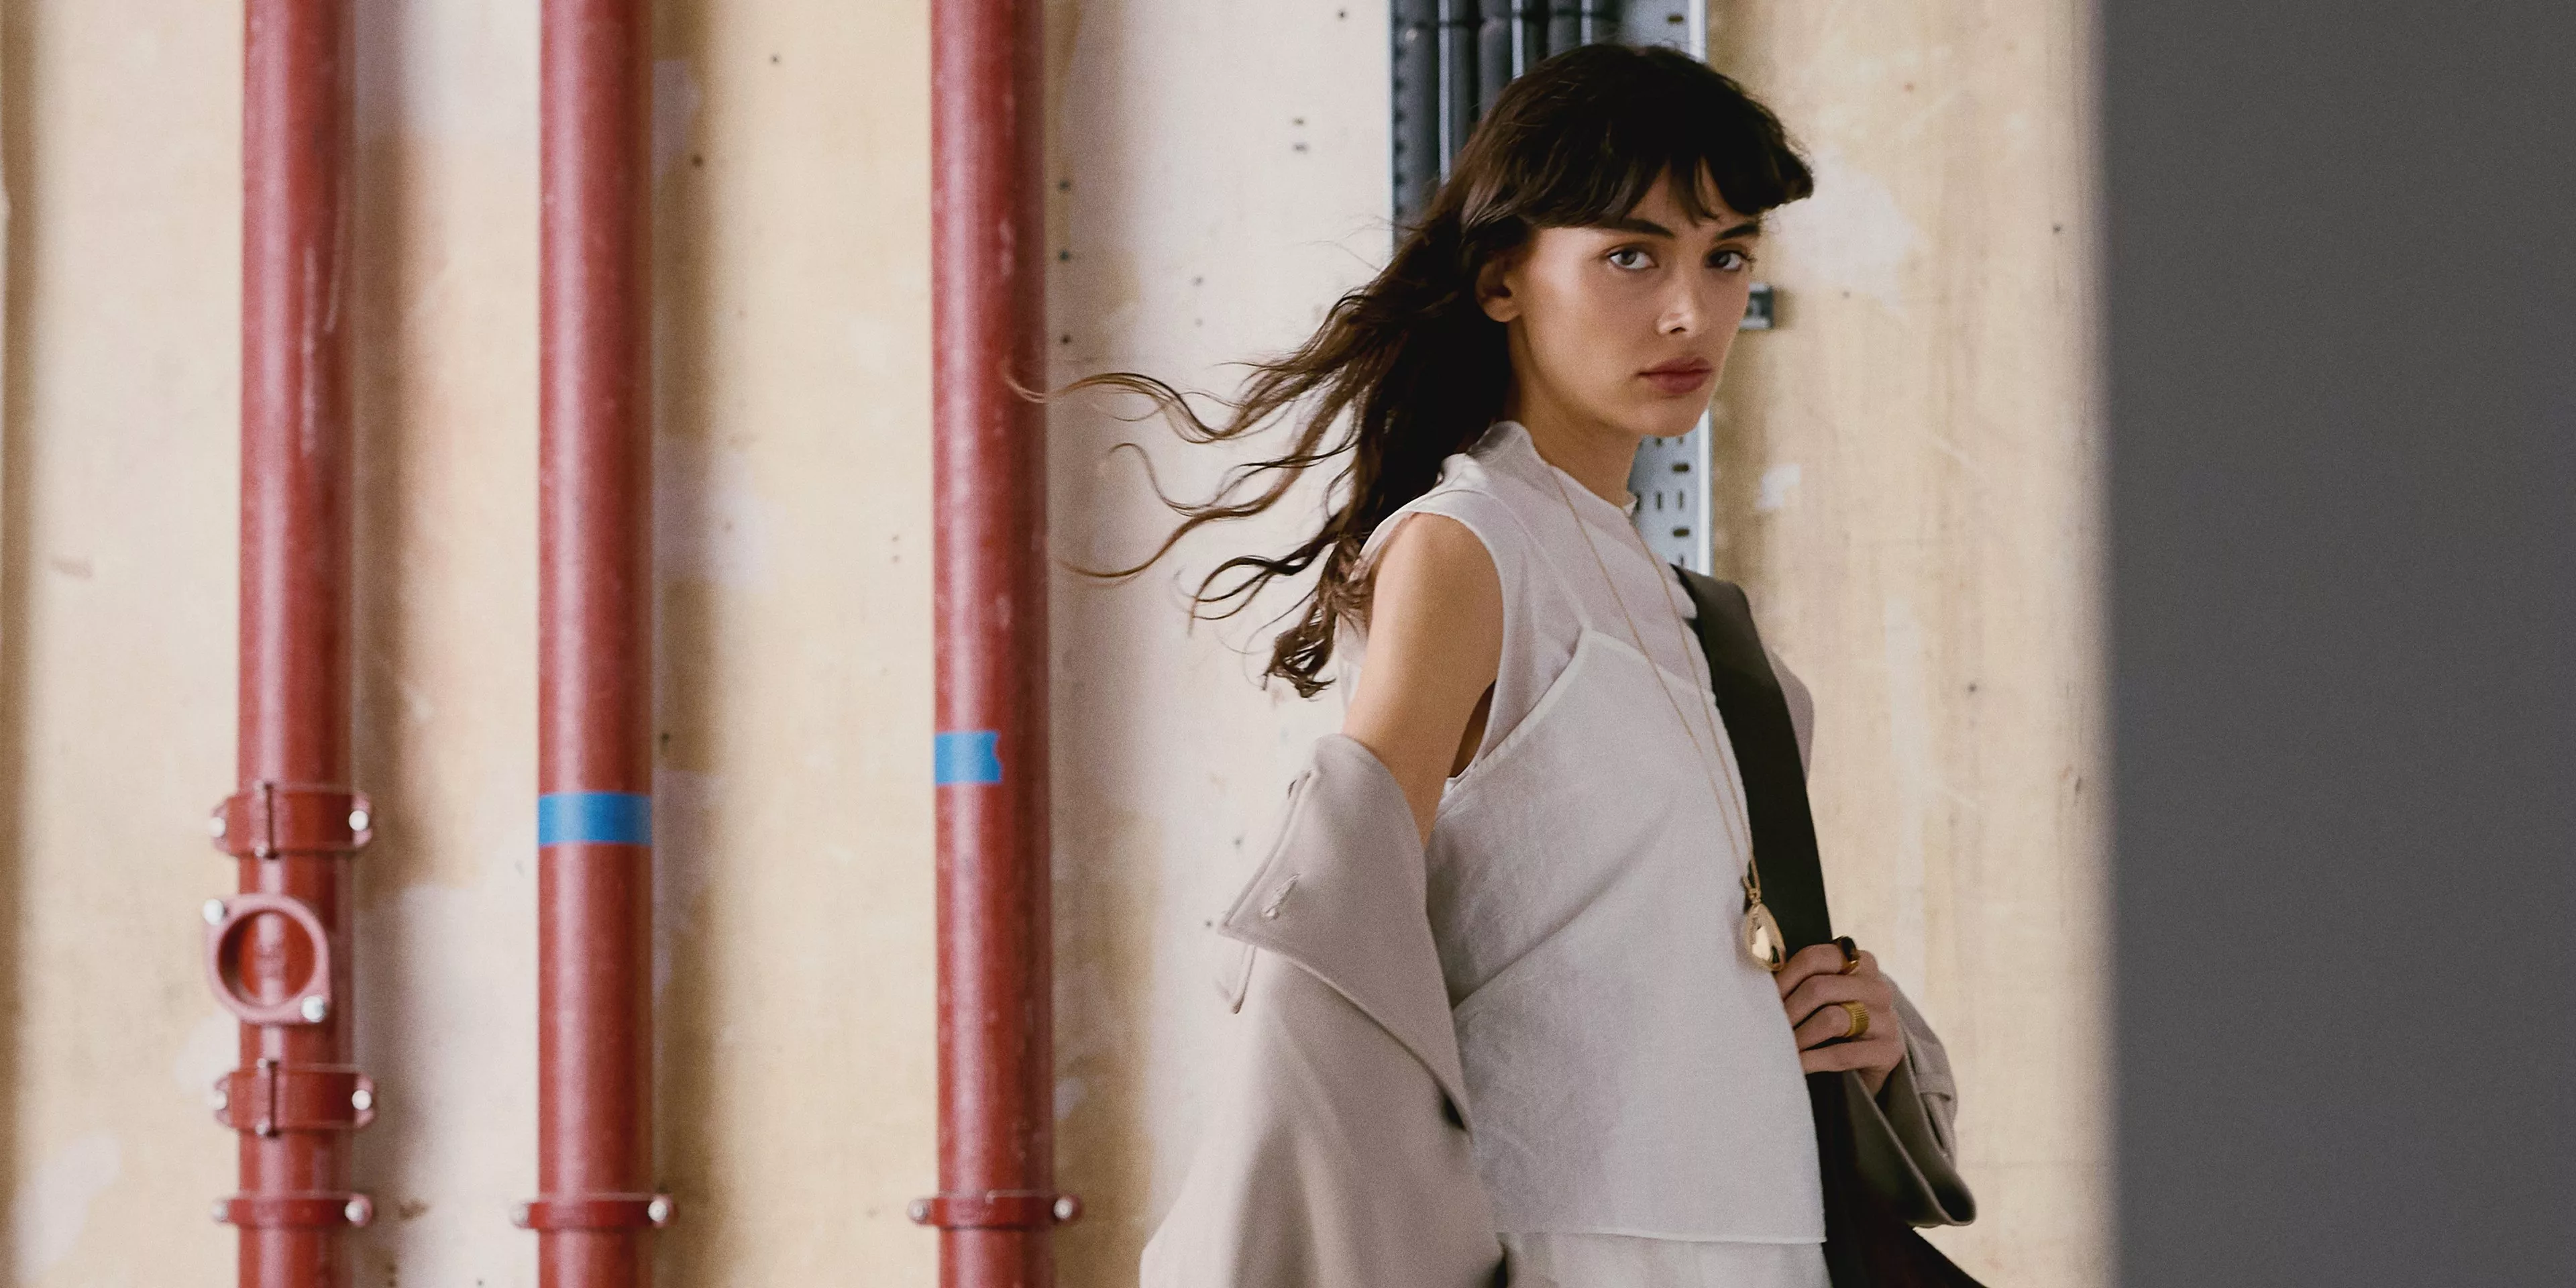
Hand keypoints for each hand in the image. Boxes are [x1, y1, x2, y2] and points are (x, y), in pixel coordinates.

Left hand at [1775, 941, 1906, 1096]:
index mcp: (1859, 962)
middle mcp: (1877, 987)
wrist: (1871, 1060)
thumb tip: (1758, 981)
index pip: (1815, 958)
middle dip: (1788, 1010)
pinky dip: (1812, 1060)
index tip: (1764, 997)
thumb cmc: (1837, 1018)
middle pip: (1820, 988)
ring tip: (1780, 1045)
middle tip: (1767, 1026)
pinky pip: (1843, 1054)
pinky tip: (1796, 1065)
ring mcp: (1887, 1019)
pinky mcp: (1889, 1051)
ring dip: (1799, 1035)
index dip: (1784, 977)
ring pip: (1832, 1019)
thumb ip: (1801, 981)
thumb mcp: (1824, 994)